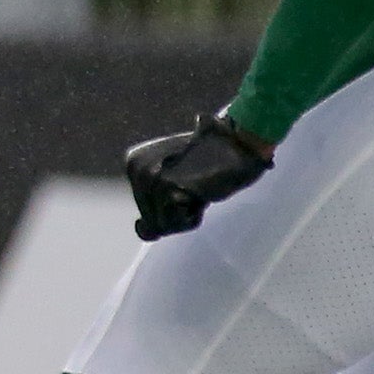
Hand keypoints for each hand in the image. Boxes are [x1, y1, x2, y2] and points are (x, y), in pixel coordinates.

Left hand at [125, 111, 270, 239]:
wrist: (239, 144)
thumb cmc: (212, 165)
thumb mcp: (175, 183)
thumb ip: (155, 206)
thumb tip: (141, 230)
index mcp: (134, 161)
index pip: (146, 211)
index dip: (173, 206)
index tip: (188, 182)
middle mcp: (137, 168)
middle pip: (153, 221)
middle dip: (179, 213)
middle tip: (195, 185)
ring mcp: (151, 176)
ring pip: (164, 226)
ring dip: (187, 215)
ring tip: (198, 188)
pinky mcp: (168, 186)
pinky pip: (178, 224)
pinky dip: (194, 217)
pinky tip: (201, 193)